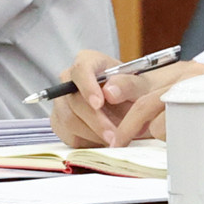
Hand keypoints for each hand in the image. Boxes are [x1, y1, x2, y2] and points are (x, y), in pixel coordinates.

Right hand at [53, 51, 203, 146]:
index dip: (87, 87)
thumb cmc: (137, 92)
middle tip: (114, 134)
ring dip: (92, 133)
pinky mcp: (61, 122)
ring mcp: (63, 102)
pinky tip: (104, 141)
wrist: (135, 109)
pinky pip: (67, 135)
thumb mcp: (142, 86)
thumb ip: (128, 85)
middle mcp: (71, 80)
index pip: (81, 69)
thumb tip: (109, 92)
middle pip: (73, 100)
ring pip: (68, 120)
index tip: (98, 104)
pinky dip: (86, 141)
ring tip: (114, 139)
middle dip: (95, 120)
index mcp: (90, 62)